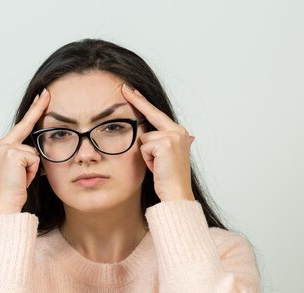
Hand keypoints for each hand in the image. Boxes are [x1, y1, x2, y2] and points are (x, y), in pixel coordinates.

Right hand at [0, 88, 49, 215]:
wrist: (6, 203)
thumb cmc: (15, 189)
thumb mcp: (23, 168)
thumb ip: (28, 154)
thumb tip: (40, 148)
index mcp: (4, 146)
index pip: (24, 124)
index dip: (35, 109)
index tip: (43, 94)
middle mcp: (3, 144)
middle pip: (28, 127)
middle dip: (38, 109)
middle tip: (46, 91)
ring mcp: (6, 148)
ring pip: (35, 150)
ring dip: (34, 167)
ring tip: (23, 178)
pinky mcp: (12, 154)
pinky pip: (35, 158)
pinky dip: (32, 171)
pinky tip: (23, 178)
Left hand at [121, 84, 195, 201]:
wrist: (176, 193)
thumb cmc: (168, 178)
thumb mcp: (167, 157)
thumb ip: (165, 143)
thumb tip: (176, 136)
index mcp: (179, 133)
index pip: (157, 114)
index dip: (143, 103)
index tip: (132, 91)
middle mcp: (178, 131)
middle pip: (151, 114)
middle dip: (137, 101)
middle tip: (124, 87)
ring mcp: (173, 136)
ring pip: (144, 137)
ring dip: (146, 154)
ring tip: (157, 165)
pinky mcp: (165, 143)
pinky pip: (144, 147)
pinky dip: (147, 159)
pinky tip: (157, 167)